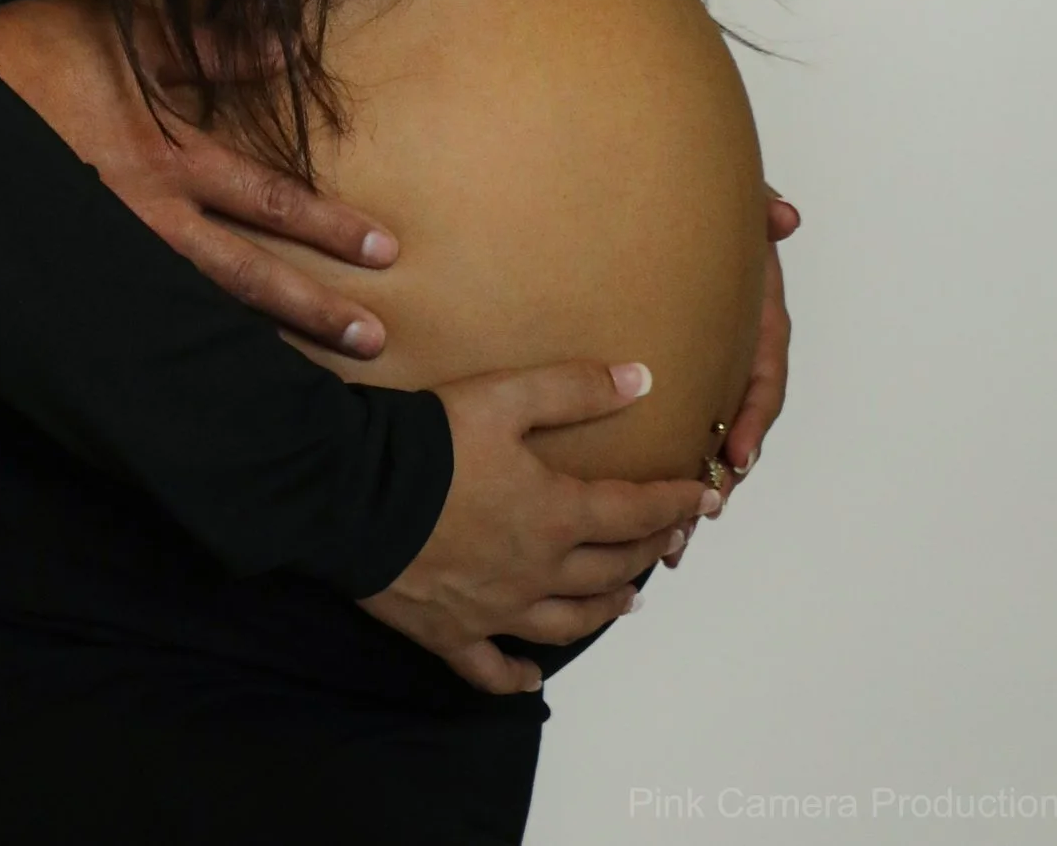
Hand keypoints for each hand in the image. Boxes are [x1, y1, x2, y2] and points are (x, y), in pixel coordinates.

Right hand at [0, 0, 396, 354]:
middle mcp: (144, 218)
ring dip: (257, 338)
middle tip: (374, 338)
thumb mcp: (121, 23)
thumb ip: (205, 35)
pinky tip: (209, 381)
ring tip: (307, 386)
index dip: (324, 224)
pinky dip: (182, 355)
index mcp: (163, 153)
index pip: (264, 195)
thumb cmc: (30, 49)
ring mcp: (107, 253)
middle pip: (244, 273)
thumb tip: (286, 44)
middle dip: (310, 306)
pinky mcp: (74, 275)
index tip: (384, 251)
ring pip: (196, 310)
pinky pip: (140, 321)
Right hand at [358, 361, 721, 695]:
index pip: (634, 513)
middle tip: (668, 542)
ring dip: (604, 611)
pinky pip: (493, 668)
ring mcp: (497, 610)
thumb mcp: (505, 397)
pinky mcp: (452, 633)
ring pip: (568, 623)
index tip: (705, 500)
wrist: (351, 492)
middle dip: (647, 552)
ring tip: (626, 600)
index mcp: (556, 515)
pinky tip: (533, 677)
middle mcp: (538, 572)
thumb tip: (642, 380)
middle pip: (610, 570)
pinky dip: (518, 676)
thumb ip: (574, 389)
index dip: (674, 504)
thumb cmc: (429, 441)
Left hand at [661, 184, 796, 569]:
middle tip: (704, 511)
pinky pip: (673, 437)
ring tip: (674, 540)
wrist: (646, 201)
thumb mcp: (724, 203)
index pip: (764, 377)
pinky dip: (663, 479)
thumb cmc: (691, 206)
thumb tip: (783, 215)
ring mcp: (702, 374)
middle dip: (723, 476)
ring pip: (706, 445)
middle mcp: (731, 355)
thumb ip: (750, 208)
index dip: (755, 418)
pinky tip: (644, 522)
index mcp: (753, 322)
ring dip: (694, 492)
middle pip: (738, 428)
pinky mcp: (668, 385)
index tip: (738, 454)